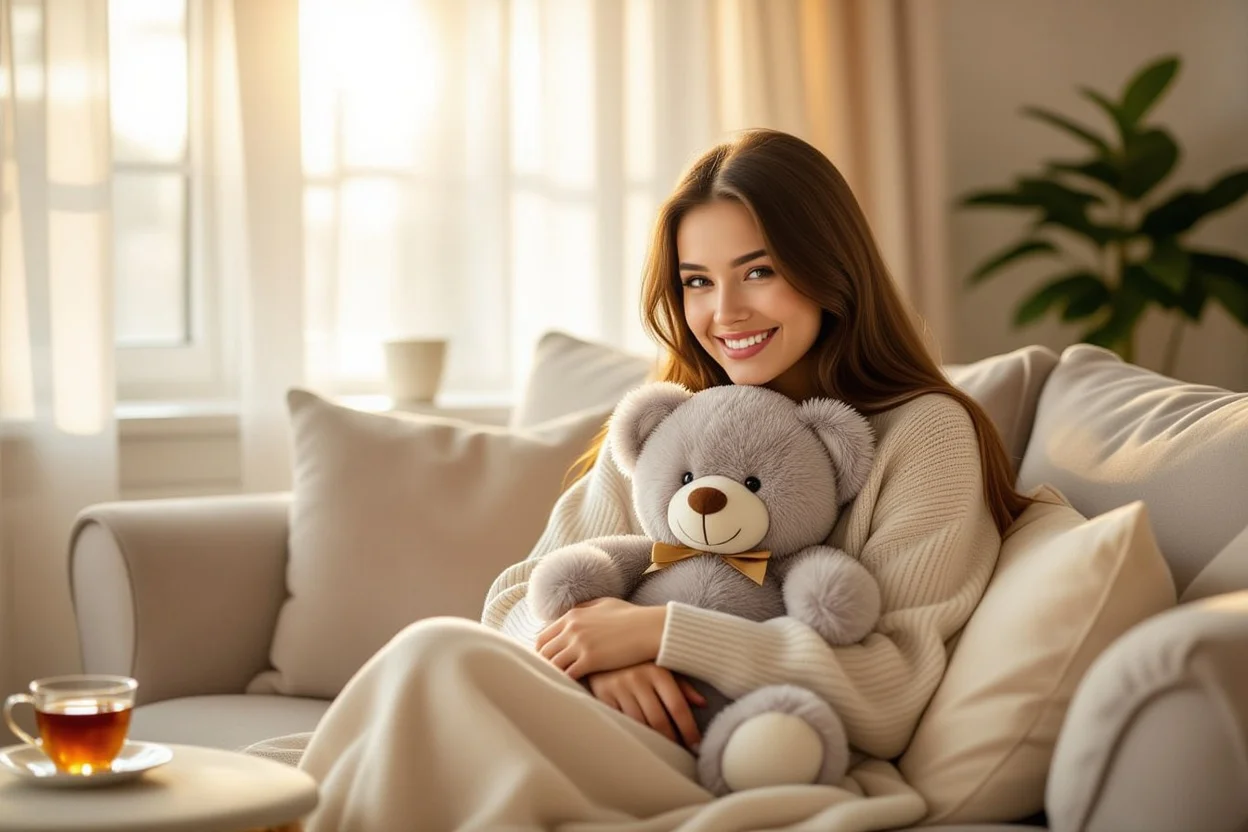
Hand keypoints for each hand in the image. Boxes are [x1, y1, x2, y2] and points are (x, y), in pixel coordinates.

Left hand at [535, 597, 664, 679]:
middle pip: (543, 651)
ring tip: (556, 686)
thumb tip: (574, 612)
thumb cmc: (633, 617)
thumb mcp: (605, 604)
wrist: (650, 628)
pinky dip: (566, 682)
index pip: (543, 636)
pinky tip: (570, 689)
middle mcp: (571, 628)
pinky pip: (567, 675)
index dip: (542, 651)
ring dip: (553, 675)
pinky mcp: (590, 660)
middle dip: (544, 664)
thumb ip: (586, 608)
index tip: (546, 662)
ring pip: (552, 664)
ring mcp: (579, 644)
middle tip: (547, 678)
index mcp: (573, 615)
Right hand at [587, 662, 706, 748]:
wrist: (601, 648)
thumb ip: (682, 684)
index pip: (677, 706)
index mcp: (657, 670)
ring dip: (653, 741)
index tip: (696, 744)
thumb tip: (702, 703)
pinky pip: (620, 722)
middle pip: (659, 720)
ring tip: (663, 749)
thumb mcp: (662, 665)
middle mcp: (638, 678)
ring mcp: (618, 688)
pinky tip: (640, 740)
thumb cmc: (638, 660)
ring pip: (639, 724)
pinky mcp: (602, 696)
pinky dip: (632, 733)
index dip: (688, 729)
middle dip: (672, 740)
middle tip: (680, 752)